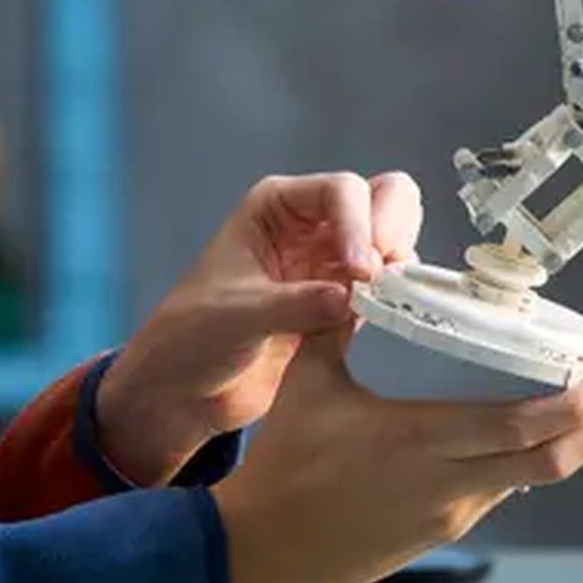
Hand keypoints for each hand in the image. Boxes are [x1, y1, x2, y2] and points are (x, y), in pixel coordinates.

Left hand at [92, 170, 423, 483]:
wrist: (183, 392)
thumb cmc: (191, 337)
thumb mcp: (237, 316)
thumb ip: (293, 305)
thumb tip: (348, 298)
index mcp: (278, 206)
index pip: (341, 191)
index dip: (360, 224)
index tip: (361, 270)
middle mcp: (311, 226)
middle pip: (382, 199)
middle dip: (392, 230)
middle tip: (388, 274)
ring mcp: (330, 265)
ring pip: (391, 243)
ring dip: (399, 267)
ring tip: (386, 300)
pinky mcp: (342, 307)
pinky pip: (387, 290)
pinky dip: (397, 299)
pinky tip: (388, 317)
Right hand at [211, 328, 582, 582]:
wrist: (266, 546)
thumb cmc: (285, 462)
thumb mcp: (308, 383)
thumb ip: (338, 326)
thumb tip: (360, 276)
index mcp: (421, 441)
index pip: (520, 429)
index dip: (575, 406)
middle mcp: (448, 484)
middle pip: (549, 462)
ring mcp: (450, 514)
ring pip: (531, 481)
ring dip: (572, 445)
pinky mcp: (442, 530)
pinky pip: (499, 491)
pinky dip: (530, 462)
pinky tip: (535, 438)